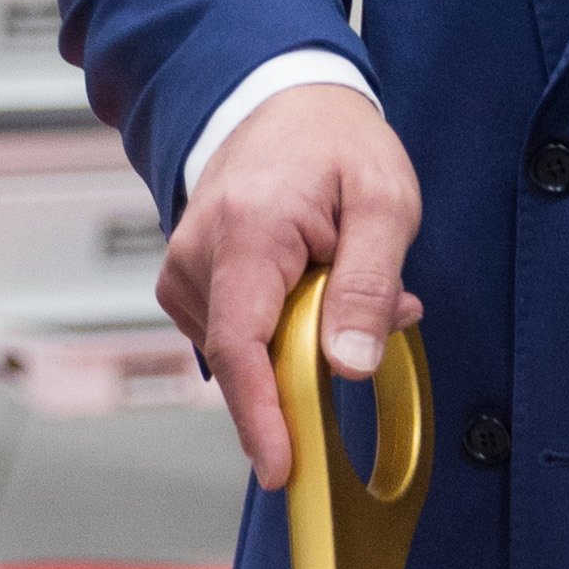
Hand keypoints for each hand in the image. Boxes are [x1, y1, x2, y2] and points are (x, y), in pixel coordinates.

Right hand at [159, 83, 419, 489]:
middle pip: (248, 357)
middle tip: (384, 310)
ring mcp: (184, 271)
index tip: (280, 469)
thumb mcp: (384, 201)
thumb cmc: (334, 145)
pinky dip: (282, 330)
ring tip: (346, 276)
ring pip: (246, 352)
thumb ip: (368, 284)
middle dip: (315, 362)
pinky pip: (239, 336)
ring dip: (304, 340)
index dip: (262, 416)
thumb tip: (348, 365)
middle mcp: (197, 254)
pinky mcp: (188, 285)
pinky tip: (314, 287)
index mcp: (247, 230)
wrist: (280, 100)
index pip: (242, 345)